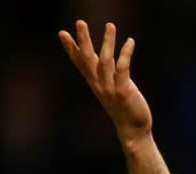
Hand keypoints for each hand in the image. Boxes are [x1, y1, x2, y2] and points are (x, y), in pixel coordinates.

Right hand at [59, 20, 151, 141]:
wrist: (133, 129)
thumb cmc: (125, 106)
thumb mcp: (113, 86)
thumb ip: (108, 70)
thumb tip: (105, 54)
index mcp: (95, 83)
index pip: (80, 63)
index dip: (71, 48)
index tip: (62, 33)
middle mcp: (99, 85)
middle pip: (87, 59)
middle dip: (83, 40)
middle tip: (80, 22)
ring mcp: (110, 89)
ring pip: (104, 61)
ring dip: (107, 42)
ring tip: (110, 25)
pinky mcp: (123, 92)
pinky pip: (123, 69)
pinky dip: (125, 54)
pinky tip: (130, 41)